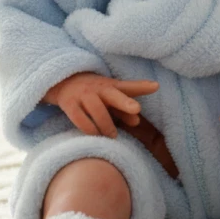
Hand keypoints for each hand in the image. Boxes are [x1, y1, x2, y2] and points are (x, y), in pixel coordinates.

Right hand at [43, 72, 158, 137]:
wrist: (63, 82)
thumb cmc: (94, 92)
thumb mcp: (110, 96)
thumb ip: (125, 108)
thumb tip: (138, 122)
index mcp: (111, 86)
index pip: (128, 86)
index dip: (142, 86)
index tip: (156, 86)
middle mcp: (98, 88)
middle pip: (113, 94)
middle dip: (125, 101)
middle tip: (136, 109)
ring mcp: (83, 95)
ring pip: (97, 110)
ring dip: (106, 124)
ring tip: (113, 135)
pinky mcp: (69, 105)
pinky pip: (80, 119)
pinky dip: (89, 129)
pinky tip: (95, 135)